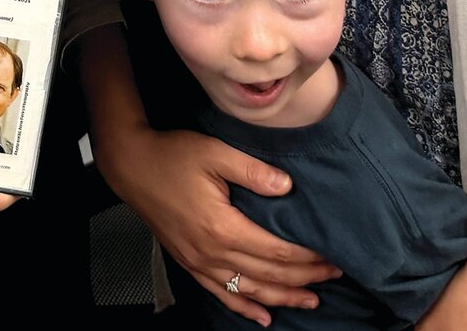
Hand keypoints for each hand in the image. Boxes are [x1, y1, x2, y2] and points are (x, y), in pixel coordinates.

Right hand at [97, 123, 338, 325]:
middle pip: (268, 275)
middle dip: (304, 279)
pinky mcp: (189, 263)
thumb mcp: (214, 152)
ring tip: (311, 301)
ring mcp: (199, 263)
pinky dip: (245, 308)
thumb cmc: (172, 155)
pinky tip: (263, 317)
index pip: (276, 251)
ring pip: (249, 291)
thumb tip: (288, 187)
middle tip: (334, 275)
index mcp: (222, 228)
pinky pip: (222, 294)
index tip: (332, 257)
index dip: (307, 258)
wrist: (131, 165)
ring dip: (283, 298)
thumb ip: (253, 171)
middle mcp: (212, 253)